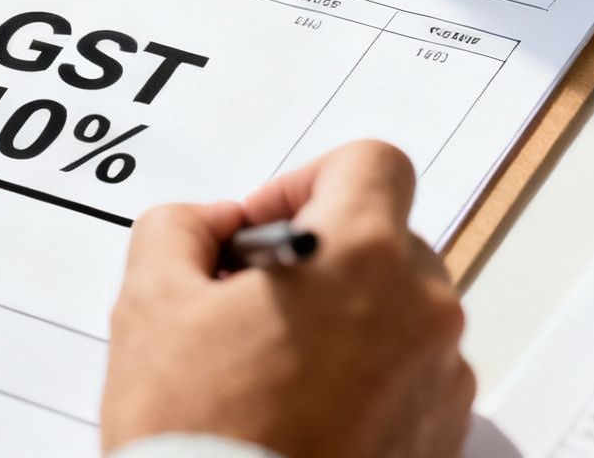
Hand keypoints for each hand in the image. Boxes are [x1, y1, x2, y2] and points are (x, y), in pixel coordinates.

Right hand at [102, 141, 473, 457]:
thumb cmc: (201, 437)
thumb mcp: (151, 306)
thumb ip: (179, 229)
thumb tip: (208, 224)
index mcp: (364, 257)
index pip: (370, 163)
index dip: (306, 181)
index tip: (261, 230)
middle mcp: (424, 310)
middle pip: (385, 238)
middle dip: (319, 257)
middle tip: (249, 304)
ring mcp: (442, 377)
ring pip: (399, 309)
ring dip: (344, 318)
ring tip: (272, 369)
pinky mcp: (443, 435)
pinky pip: (412, 374)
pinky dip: (367, 378)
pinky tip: (304, 411)